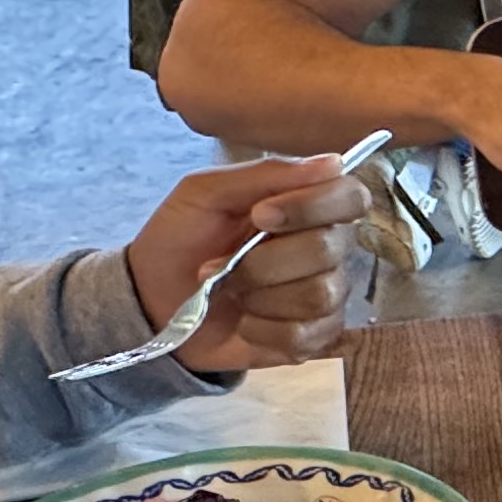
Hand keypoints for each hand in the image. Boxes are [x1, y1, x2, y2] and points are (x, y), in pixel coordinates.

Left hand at [119, 153, 370, 376]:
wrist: (152, 299)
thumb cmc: (179, 239)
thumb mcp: (206, 192)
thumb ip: (266, 175)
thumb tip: (333, 163)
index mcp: (306, 206)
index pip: (349, 197)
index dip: (312, 207)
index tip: (259, 215)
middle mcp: (326, 248)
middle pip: (328, 250)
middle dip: (263, 262)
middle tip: (221, 265)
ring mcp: (324, 295)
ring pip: (319, 295)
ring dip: (259, 297)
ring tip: (230, 293)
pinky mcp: (313, 338)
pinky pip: (305, 336)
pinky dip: (262, 330)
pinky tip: (243, 322)